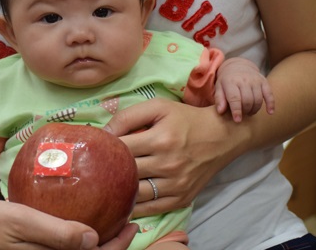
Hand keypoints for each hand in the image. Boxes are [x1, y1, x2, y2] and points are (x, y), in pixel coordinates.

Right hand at [0, 198, 137, 249]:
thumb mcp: (20, 221)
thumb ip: (56, 233)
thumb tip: (93, 239)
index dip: (118, 245)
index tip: (133, 224)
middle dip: (111, 246)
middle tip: (127, 223)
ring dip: (95, 244)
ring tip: (109, 223)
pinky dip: (76, 241)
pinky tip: (78, 225)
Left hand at [104, 98, 248, 218]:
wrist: (221, 136)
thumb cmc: (185, 119)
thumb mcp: (158, 107)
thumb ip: (128, 116)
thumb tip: (103, 133)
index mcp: (161, 139)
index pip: (120, 148)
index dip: (104, 148)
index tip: (94, 148)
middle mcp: (168, 164)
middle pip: (126, 172)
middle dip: (107, 169)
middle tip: (94, 167)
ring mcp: (175, 185)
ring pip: (135, 194)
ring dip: (118, 190)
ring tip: (105, 183)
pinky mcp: (181, 199)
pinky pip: (150, 209)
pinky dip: (133, 206)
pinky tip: (122, 199)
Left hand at [214, 57, 274, 121]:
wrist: (238, 66)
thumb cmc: (227, 81)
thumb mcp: (219, 88)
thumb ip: (219, 99)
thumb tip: (220, 111)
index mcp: (231, 81)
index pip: (235, 98)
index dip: (237, 110)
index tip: (237, 120)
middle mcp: (244, 80)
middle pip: (247, 100)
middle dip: (245, 111)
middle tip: (242, 114)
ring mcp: (255, 80)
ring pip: (258, 99)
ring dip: (254, 109)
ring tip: (249, 112)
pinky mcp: (264, 81)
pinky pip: (269, 94)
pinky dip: (270, 104)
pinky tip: (270, 112)